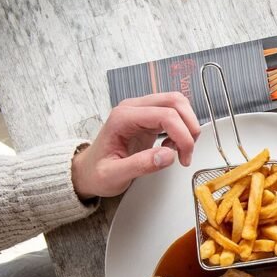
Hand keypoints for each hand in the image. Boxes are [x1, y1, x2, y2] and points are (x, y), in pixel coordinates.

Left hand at [71, 92, 200, 198]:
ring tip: (180, 149)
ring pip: (177, 104)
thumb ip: (141, 165)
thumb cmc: (97, 172)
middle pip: (175, 101)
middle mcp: (133, 108)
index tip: (184, 157)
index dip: (182, 135)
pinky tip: (172, 146)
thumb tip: (168, 155)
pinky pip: (174, 113)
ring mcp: (141, 110)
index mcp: (123, 118)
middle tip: (186, 152)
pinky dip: (182, 128)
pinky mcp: (148, 117)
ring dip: (188, 126)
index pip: (165, 115)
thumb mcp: (114, 175)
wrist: (87, 171)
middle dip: (189, 127)